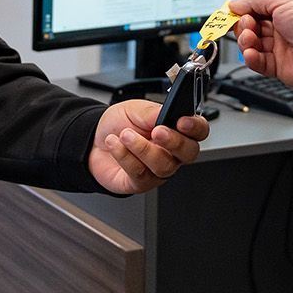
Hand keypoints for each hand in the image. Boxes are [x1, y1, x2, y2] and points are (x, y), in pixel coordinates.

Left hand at [88, 99, 208, 193]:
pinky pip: (140, 174)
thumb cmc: (119, 124)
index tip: (182, 121)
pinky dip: (125, 156)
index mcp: (176, 130)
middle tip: (157, 131)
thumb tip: (169, 111)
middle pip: (189, 153)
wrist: (93, 140)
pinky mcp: (141, 183)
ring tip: (125, 135)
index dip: (195, 128)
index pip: (199, 131)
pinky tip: (115, 144)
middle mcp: (172, 152)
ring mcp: (158, 170)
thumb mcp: (136, 109)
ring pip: (163, 166)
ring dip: (142, 148)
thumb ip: (154, 112)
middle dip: (174, 142)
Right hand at [228, 0, 292, 88]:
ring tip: (249, 39)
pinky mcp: (279, 66)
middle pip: (251, 26)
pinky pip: (258, 62)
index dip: (241, 10)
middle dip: (243, 25)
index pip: (256, 7)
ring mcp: (281, 46)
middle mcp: (283, 26)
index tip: (229, 13)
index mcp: (286, 6)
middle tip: (246, 25)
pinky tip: (251, 53)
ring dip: (245, 41)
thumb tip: (235, 4)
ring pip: (252, 44)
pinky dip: (251, 58)